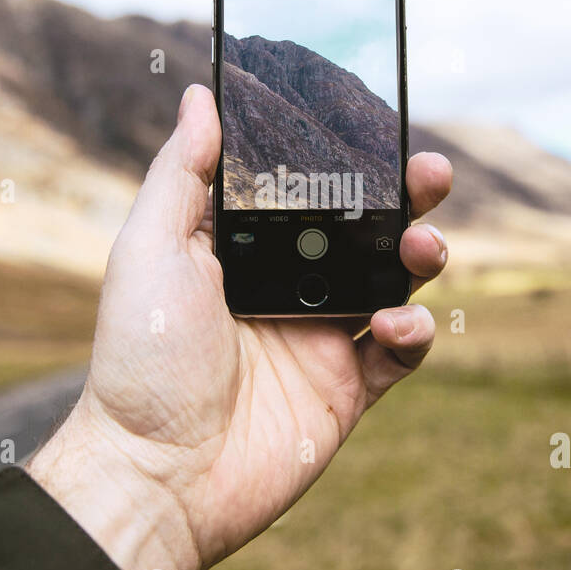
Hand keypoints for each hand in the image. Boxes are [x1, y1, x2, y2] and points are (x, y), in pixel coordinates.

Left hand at [27, 84, 452, 569]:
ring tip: (422, 246)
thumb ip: (181, 172)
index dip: (344, 158)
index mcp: (244, 249)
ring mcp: (320, 338)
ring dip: (419, 254)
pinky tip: (396, 322)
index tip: (376, 122)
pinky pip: (399, 353)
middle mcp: (286, 286)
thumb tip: (199, 97)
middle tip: (430, 171)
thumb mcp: (149, 249)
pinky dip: (413, 332)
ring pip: (393, 281)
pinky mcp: (346, 390)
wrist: (157, 473)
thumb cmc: (141, 357)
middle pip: (362, 228)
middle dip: (404, 195)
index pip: (307, 189)